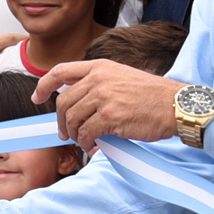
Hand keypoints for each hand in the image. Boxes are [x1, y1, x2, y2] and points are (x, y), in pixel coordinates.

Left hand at [33, 60, 179, 153]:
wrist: (176, 105)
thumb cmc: (153, 96)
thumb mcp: (122, 78)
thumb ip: (99, 85)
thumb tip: (77, 105)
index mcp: (100, 67)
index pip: (61, 71)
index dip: (44, 85)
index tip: (37, 97)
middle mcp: (99, 78)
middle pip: (63, 101)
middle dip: (61, 121)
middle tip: (65, 133)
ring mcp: (104, 96)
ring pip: (73, 119)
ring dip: (74, 134)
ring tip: (83, 141)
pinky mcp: (111, 116)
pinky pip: (87, 133)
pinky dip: (87, 143)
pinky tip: (94, 146)